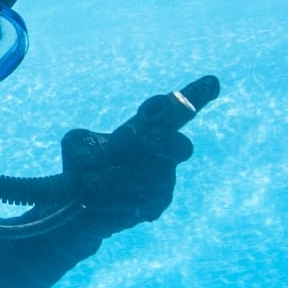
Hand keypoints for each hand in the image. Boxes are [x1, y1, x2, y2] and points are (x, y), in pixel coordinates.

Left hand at [62, 75, 218, 222]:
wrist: (76, 205)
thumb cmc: (81, 166)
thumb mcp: (75, 144)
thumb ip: (87, 142)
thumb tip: (108, 154)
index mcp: (147, 129)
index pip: (171, 112)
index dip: (194, 96)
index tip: (211, 82)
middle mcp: (163, 153)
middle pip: (180, 147)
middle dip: (162, 143)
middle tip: (138, 140)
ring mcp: (163, 180)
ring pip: (148, 177)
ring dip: (114, 177)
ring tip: (90, 181)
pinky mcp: (156, 205)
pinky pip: (139, 200)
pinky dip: (112, 198)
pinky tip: (97, 199)